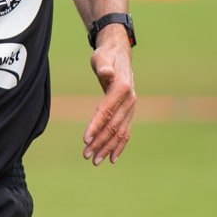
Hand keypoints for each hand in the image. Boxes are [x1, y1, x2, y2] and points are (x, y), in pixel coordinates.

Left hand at [83, 31, 135, 164]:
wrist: (120, 54)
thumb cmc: (107, 56)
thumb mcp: (102, 57)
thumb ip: (103, 66)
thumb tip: (106, 73)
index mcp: (122, 88)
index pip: (107, 111)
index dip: (96, 126)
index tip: (85, 140)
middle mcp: (129, 100)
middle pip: (113, 125)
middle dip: (100, 142)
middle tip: (86, 155)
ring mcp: (131, 108)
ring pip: (120, 132)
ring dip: (108, 147)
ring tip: (95, 161)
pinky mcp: (129, 112)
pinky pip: (126, 131)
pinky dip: (120, 146)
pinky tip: (111, 158)